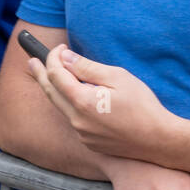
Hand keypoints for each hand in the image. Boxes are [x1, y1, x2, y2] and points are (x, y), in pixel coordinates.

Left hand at [28, 46, 175, 160]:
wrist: (158, 140)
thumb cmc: (142, 106)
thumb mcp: (117, 77)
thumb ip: (87, 67)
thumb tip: (64, 58)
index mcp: (82, 102)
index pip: (56, 75)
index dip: (53, 58)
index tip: (60, 48)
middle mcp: (77, 120)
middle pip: (50, 93)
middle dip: (41, 74)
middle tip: (32, 61)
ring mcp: (82, 134)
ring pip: (60, 107)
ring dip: (54, 90)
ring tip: (48, 76)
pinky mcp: (89, 142)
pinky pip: (72, 119)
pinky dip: (68, 104)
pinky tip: (74, 96)